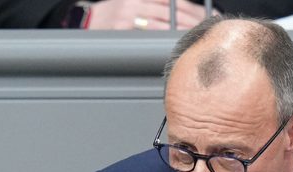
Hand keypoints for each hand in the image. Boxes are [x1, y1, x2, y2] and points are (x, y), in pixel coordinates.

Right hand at [86, 0, 208, 29]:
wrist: (86, 21)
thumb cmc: (113, 15)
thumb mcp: (133, 3)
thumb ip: (155, 5)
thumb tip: (180, 15)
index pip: (171, 1)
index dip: (190, 9)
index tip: (206, 16)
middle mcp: (135, 3)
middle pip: (171, 12)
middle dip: (190, 22)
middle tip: (206, 30)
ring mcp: (128, 16)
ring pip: (161, 24)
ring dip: (180, 32)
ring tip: (196, 39)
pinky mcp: (122, 30)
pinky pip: (147, 35)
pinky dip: (163, 39)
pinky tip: (175, 45)